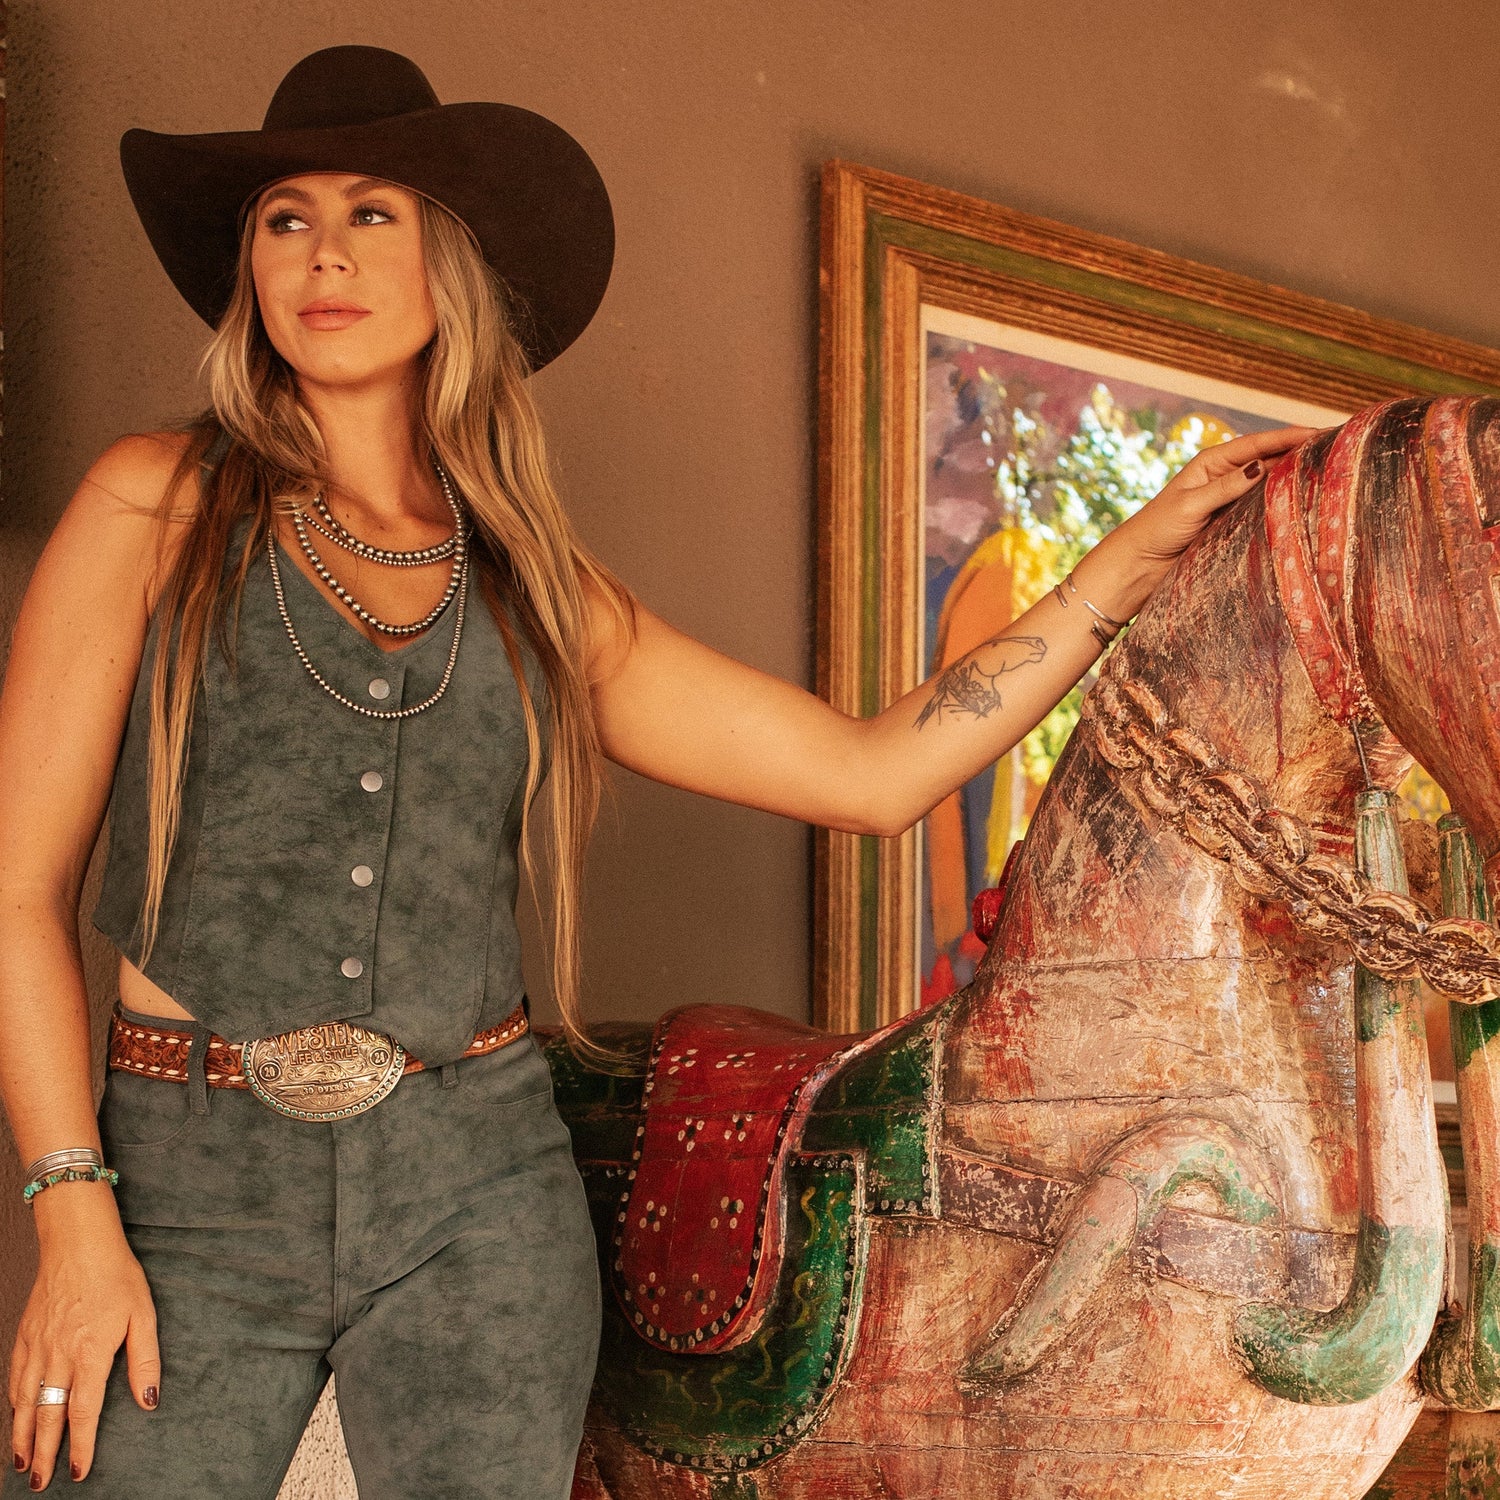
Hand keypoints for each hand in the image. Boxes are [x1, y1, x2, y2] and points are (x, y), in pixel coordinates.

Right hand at [9, 1201, 159, 1488]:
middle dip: (44, 1454)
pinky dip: (14, 1406)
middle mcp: (58, 1355)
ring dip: (22, 1437)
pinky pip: (15, 1380)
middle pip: (48, 1416)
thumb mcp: (143, 1314)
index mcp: (90, 1352)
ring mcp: (37, 1347)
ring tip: (22, 1464)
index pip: (83, 1412)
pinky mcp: (24, 1337)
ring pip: (25, 1403)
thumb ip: (145, 1360)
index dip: (81, 1445)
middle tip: (41, 1483)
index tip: (79, 1471)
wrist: (78, 1243)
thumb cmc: (116, 1275)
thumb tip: (149, 1400)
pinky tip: (16, 1419)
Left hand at [1106, 424, 1323, 596]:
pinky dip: (1282, 503)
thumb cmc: (1157, 530)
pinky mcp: (1231, 523)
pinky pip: (1263, 508)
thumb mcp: (1191, 505)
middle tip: (1337, 447)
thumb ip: (1224, 487)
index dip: (1289, 436)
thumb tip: (1262, 466)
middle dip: (1300, 452)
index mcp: (1211, 463)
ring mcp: (1230, 500)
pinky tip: (1304, 503)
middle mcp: (1224, 477)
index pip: (1258, 444)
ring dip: (1295, 478)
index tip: (1321, 431)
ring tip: (1329, 471)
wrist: (1139, 564)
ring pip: (1270, 484)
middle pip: (1269, 459)